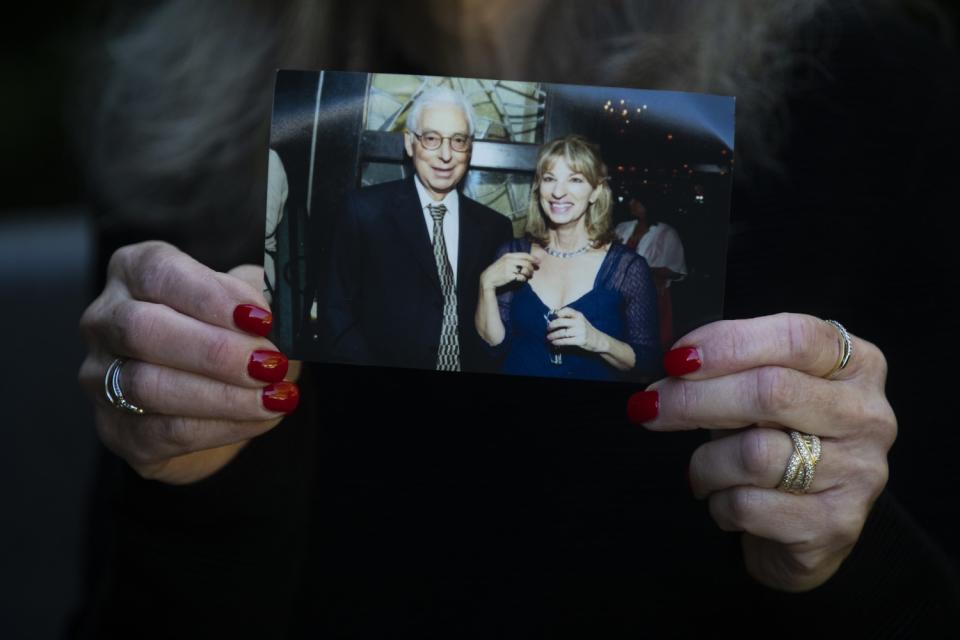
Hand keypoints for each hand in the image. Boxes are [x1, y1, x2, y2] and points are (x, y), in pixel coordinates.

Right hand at [78, 241, 300, 484]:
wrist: (226, 397)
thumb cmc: (237, 334)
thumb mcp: (254, 303)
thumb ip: (264, 297)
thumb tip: (282, 308)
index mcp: (134, 271)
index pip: (157, 272)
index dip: (209, 295)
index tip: (260, 317)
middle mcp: (105, 321)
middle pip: (142, 330)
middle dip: (214, 350)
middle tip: (270, 364)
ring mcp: (100, 378)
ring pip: (149, 386)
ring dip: (222, 394)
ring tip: (274, 395)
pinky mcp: (118, 430)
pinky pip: (164, 431)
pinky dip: (222, 426)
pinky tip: (261, 417)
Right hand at [480, 252, 539, 289]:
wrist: (488, 278)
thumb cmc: (497, 270)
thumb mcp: (504, 261)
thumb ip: (514, 260)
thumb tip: (527, 261)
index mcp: (509, 255)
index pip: (524, 255)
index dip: (533, 258)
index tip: (538, 261)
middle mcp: (509, 260)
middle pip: (526, 263)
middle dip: (532, 267)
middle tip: (534, 271)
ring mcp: (509, 268)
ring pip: (525, 270)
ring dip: (529, 274)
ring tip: (529, 276)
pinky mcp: (509, 276)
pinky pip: (521, 277)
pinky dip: (524, 279)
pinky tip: (523, 279)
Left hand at [546, 307, 605, 352]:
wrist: (598, 340)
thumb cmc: (585, 330)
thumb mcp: (580, 321)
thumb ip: (569, 318)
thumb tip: (553, 319)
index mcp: (578, 315)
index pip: (566, 310)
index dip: (558, 313)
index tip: (552, 317)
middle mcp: (579, 322)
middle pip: (561, 321)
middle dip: (552, 325)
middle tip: (547, 329)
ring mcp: (580, 331)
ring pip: (562, 333)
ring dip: (553, 335)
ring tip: (548, 337)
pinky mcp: (580, 340)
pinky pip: (565, 341)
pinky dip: (558, 342)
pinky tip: (554, 342)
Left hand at [628, 313, 895, 591]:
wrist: (802, 527)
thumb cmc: (776, 441)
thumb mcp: (762, 391)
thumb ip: (733, 368)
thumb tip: (671, 364)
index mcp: (856, 364)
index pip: (795, 338)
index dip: (728, 344)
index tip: (676, 359)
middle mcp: (869, 415)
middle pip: (771, 392)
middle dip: (695, 399)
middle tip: (649, 407)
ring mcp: (860, 472)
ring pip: (754, 454)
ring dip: (706, 463)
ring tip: (700, 470)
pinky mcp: (836, 525)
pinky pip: (750, 505)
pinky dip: (718, 502)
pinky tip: (724, 500)